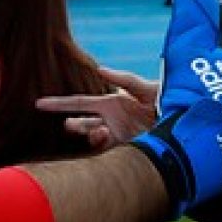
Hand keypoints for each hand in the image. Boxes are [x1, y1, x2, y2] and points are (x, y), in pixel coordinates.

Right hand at [36, 67, 157, 150]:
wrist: (183, 122)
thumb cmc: (165, 99)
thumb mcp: (145, 87)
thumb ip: (124, 79)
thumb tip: (101, 69)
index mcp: (110, 103)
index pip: (78, 104)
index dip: (58, 104)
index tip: (38, 104)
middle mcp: (109, 120)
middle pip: (81, 123)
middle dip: (73, 125)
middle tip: (71, 125)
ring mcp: (116, 136)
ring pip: (91, 139)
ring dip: (91, 136)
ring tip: (102, 132)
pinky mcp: (126, 149)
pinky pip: (106, 152)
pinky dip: (103, 147)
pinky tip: (111, 139)